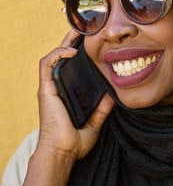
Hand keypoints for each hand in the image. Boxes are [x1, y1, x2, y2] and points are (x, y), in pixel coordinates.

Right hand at [37, 30, 114, 160]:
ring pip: (52, 58)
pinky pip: (47, 64)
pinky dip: (58, 54)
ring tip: (77, 34)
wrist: (63, 153)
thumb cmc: (74, 143)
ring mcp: (49, 88)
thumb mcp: (94, 123)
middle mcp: (56, 88)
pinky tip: (72, 51)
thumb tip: (113, 96)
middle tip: (84, 32)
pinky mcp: (45, 89)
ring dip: (63, 44)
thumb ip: (102, 110)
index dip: (77, 55)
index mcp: (66, 94)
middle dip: (71, 43)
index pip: (70, 69)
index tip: (90, 46)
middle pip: (61, 59)